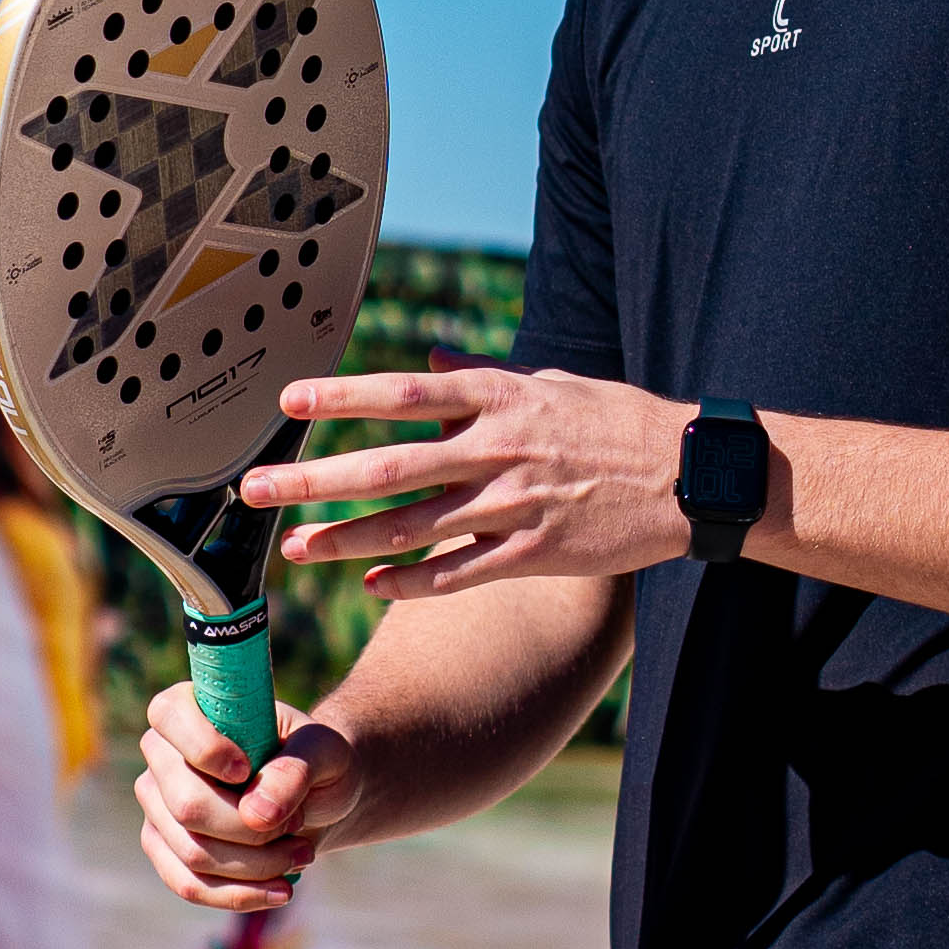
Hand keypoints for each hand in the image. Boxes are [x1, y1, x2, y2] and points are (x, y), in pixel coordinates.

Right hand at [135, 682, 363, 911]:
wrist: (318, 798)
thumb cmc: (316, 761)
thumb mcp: (324, 752)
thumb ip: (297, 768)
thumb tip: (257, 814)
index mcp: (192, 707)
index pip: (169, 715)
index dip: (204, 747)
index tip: (247, 769)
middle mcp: (162, 756)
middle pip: (186, 804)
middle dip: (251, 827)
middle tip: (298, 821)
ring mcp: (158, 807)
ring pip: (193, 852)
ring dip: (256, 863)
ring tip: (302, 852)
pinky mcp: (167, 851)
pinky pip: (190, 885)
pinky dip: (240, 894)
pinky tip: (281, 889)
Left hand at [240, 357, 692, 597]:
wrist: (690, 473)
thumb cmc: (620, 421)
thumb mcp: (554, 383)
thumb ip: (488, 378)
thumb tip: (434, 362)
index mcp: (502, 399)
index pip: (406, 394)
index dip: (345, 397)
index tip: (289, 400)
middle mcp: (500, 449)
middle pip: (391, 465)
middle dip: (318, 478)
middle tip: (258, 489)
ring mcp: (516, 504)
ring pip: (415, 526)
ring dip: (350, 539)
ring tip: (298, 548)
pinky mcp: (536, 552)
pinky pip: (462, 572)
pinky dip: (414, 581)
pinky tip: (372, 587)